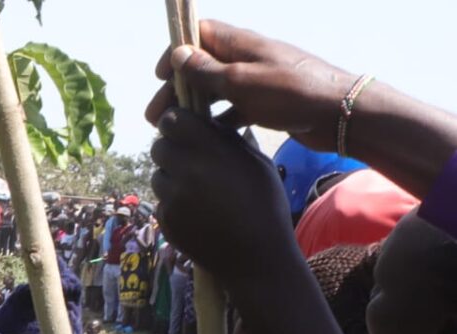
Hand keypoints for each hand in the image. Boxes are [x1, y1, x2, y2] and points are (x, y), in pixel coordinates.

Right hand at [145, 21, 358, 150]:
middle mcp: (246, 57)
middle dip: (176, 88)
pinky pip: (233, 108)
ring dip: (193, 107)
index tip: (159, 76)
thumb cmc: (290, 92)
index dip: (175, 51)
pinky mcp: (266, 102)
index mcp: (240, 43)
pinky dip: (217, 120)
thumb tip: (178, 54)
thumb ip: (207, 70)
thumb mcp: (241, 81)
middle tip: (155, 117)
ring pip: (215, 89)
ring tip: (174, 130)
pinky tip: (206, 138)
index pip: (198, 33)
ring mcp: (257, 80)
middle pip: (201, 65)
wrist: (340, 112)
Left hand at [150, 108, 293, 286]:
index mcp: (209, 150)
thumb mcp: (257, 163)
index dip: (176, 122)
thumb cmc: (265, 205)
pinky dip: (172, 203)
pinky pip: (161, 202)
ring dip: (171, 178)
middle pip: (158, 147)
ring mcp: (171, 198)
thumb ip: (228, 139)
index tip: (185, 128)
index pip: (171, 120)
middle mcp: (185, 171)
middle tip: (191, 160)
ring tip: (197, 190)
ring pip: (157, 176)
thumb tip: (207, 123)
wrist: (256, 257)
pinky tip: (195, 212)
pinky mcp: (165, 221)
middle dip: (172, 150)